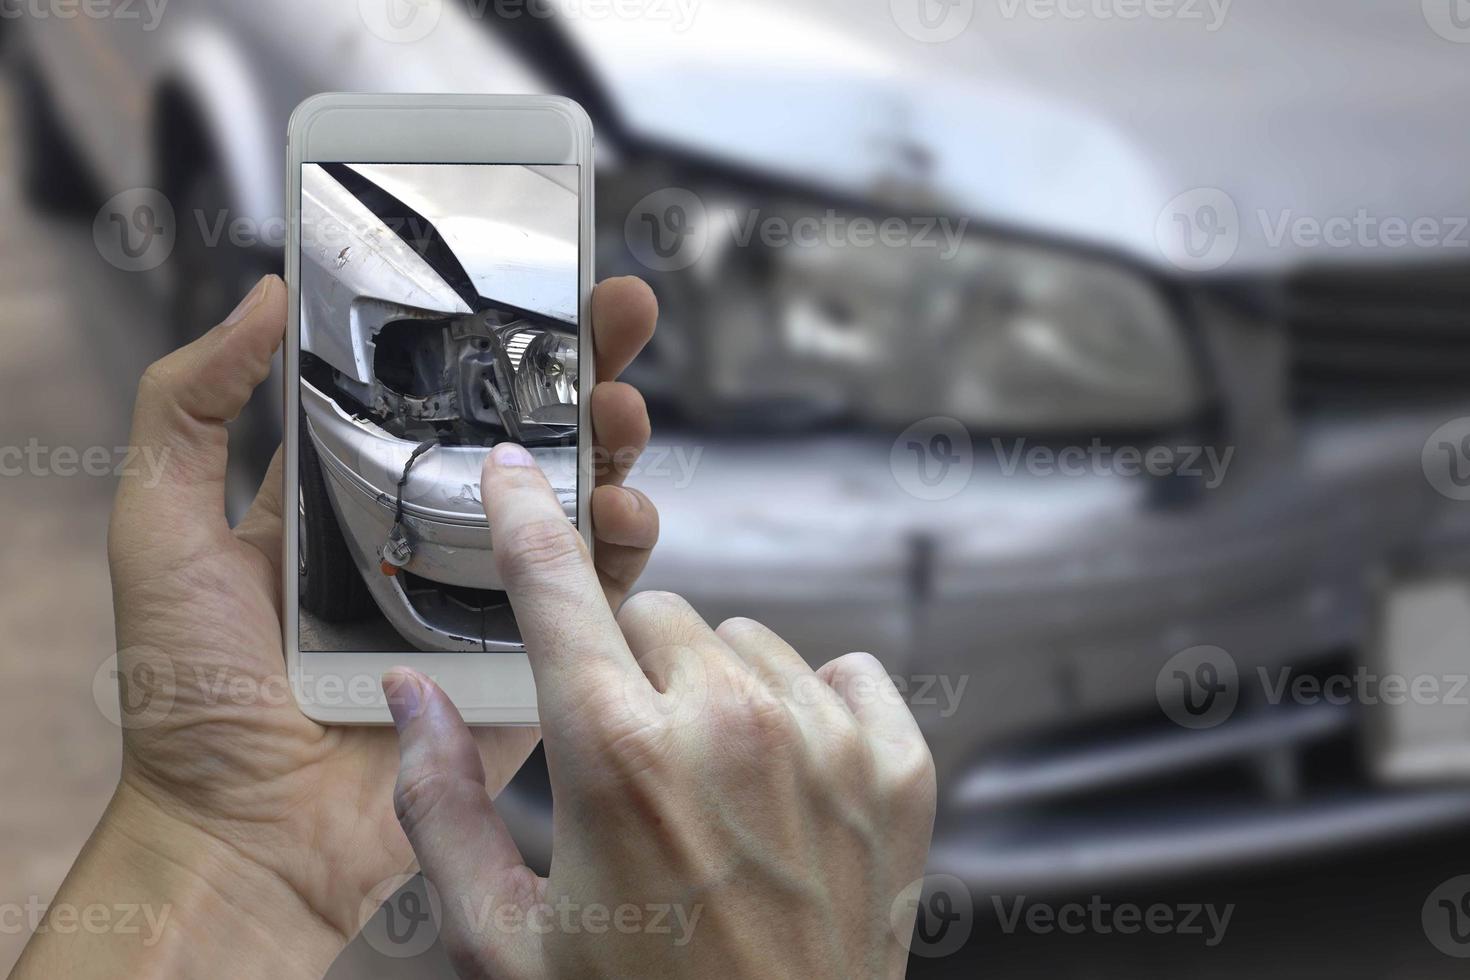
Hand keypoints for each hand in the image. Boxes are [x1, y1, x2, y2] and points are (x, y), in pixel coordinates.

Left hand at [90, 275, 658, 970]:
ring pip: (575, 502)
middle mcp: (435, 534)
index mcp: (359, 492)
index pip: (439, 393)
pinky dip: (625, 549)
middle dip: (581, 368)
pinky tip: (625, 512)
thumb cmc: (190, 689)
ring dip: (613, 446)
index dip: (490, 334)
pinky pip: (594, 596)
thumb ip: (189, 403)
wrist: (244, 830)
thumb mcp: (160, 522)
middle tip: (617, 314)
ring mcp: (489, 597)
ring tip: (622, 411)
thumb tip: (264, 292)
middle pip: (527, 433)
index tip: (535, 275)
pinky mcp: (531, 661)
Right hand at [382, 444, 937, 977]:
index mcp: (618, 755)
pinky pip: (843, 672)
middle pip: (654, 615)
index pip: (554, 589)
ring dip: (714, 689)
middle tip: (628, 759)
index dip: (523, 519)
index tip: (512, 473)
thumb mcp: (502, 939)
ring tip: (710, 789)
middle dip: (626, 666)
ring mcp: (825, 739)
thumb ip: (438, 805)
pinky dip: (809, 708)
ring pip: (745, 640)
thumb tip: (412, 698)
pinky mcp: (897, 766)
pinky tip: (788, 782)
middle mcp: (730, 724)